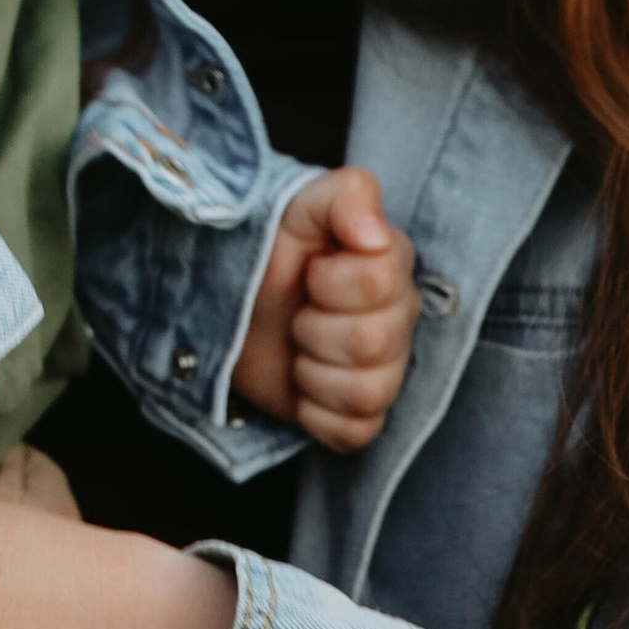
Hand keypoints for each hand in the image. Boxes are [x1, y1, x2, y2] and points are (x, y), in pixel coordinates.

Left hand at [233, 166, 420, 451]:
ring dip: (313, 372)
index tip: (310, 271)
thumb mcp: (297, 205)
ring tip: (297, 348)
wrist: (230, 301)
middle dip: (315, 328)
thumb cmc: (268, 248)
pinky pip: (355, 432)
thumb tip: (374, 234)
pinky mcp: (359, 415)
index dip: (331, 282)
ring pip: (367, 393)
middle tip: (298, 313)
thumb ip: (344, 196)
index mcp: (390, 264)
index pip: (379, 282)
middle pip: (372, 343)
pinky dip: (315, 413)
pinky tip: (301, 386)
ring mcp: (384, 370)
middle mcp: (398, 319)